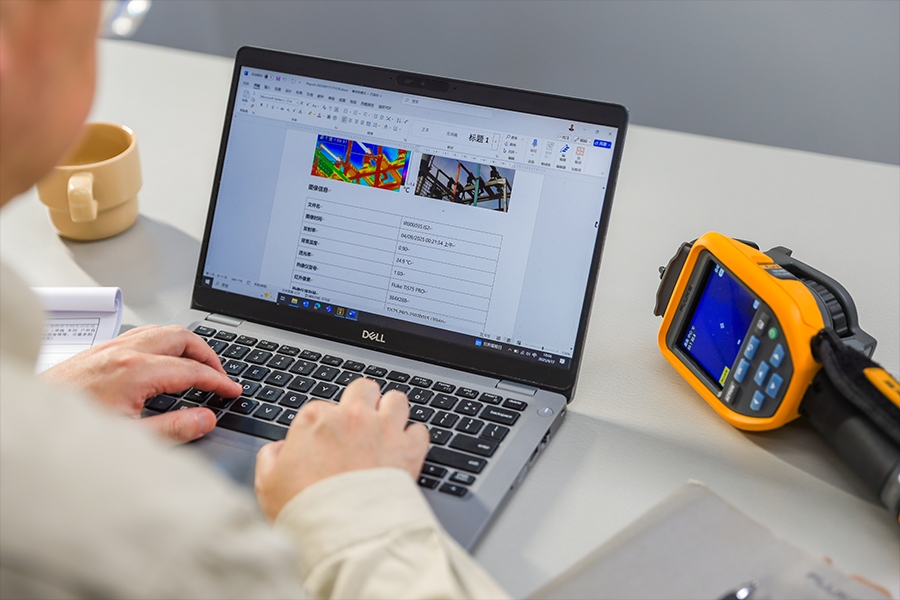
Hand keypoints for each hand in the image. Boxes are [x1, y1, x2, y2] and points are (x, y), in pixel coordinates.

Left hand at [41, 324, 241, 442]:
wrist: (23, 420)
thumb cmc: (70, 433)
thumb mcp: (130, 439)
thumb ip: (173, 429)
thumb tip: (205, 419)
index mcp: (136, 372)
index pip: (193, 371)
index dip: (219, 382)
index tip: (233, 391)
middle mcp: (125, 352)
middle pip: (182, 338)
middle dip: (209, 355)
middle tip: (221, 375)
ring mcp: (111, 347)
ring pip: (163, 331)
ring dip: (187, 345)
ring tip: (200, 364)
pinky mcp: (99, 349)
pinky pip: (144, 334)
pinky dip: (165, 342)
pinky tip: (165, 359)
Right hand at [255, 378, 428, 521]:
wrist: (342, 532)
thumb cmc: (305, 509)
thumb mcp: (266, 484)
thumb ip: (271, 457)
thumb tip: (279, 449)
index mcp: (316, 419)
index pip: (322, 407)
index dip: (324, 426)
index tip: (325, 443)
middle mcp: (352, 416)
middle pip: (363, 389)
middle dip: (362, 402)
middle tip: (360, 424)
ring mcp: (383, 429)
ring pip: (396, 400)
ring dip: (392, 413)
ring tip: (387, 431)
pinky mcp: (409, 449)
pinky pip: (420, 430)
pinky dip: (414, 440)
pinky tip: (405, 452)